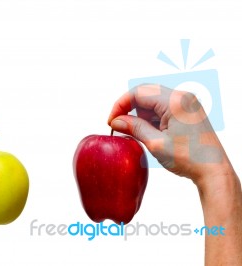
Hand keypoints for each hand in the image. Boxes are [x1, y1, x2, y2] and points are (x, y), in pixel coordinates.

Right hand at [108, 84, 228, 185]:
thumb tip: (115, 121)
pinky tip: (153, 134)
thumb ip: (134, 128)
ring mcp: (187, 103)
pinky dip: (153, 118)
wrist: (214, 171)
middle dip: (130, 109)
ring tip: (143, 135)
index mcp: (175, 101)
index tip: (111, 121)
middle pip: (145, 93)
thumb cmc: (189, 159)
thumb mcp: (156, 143)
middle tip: (120, 126)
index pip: (139, 92)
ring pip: (153, 101)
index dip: (121, 105)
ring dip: (142, 115)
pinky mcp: (188, 112)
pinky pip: (163, 108)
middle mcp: (182, 97)